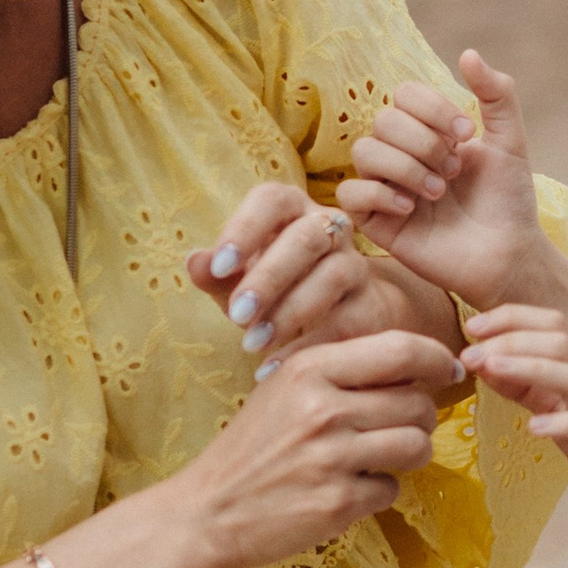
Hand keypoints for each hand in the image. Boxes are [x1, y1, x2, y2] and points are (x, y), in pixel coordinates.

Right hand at [181, 327, 456, 567]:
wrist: (210, 510)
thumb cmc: (253, 446)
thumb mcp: (284, 388)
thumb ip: (342, 370)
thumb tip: (419, 360)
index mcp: (309, 368)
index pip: (401, 348)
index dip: (437, 357)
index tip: (448, 370)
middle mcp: (323, 408)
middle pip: (417, 402)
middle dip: (420, 417)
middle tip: (399, 427)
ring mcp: (332, 457)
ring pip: (417, 445)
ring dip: (410, 454)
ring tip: (379, 457)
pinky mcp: (338, 502)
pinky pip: (391, 489)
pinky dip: (378, 491)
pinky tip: (348, 488)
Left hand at [188, 181, 431, 365]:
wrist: (340, 317)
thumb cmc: (276, 291)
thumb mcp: (238, 281)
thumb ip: (216, 273)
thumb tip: (196, 263)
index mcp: (291, 209)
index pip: (271, 201)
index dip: (245, 229)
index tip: (220, 267)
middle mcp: (330, 227)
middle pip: (307, 238)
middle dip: (269, 277)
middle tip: (235, 317)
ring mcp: (357, 264)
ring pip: (333, 275)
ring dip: (290, 312)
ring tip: (251, 345)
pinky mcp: (372, 304)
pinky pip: (346, 321)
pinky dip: (308, 345)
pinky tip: (272, 366)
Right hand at [335, 51, 550, 312]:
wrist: (509, 254)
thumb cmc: (509, 200)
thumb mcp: (510, 142)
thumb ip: (497, 96)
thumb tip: (468, 53)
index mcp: (428, 131)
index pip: (404, 95)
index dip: (432, 108)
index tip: (468, 134)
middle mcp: (401, 155)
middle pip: (383, 121)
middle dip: (423, 142)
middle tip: (454, 170)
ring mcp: (385, 188)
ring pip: (363, 153)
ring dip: (406, 167)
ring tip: (439, 191)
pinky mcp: (375, 222)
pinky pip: (349, 194)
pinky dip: (380, 194)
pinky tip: (413, 208)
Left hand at [459, 303, 567, 547]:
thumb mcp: (560, 412)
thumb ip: (528, 388)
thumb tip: (485, 362)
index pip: (553, 324)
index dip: (512, 318)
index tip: (473, 326)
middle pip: (561, 342)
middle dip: (512, 340)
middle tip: (469, 353)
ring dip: (530, 369)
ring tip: (491, 371)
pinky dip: (564, 424)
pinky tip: (535, 428)